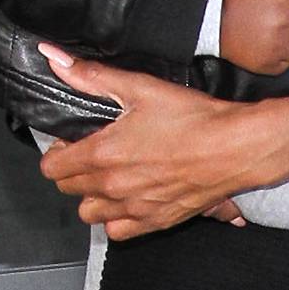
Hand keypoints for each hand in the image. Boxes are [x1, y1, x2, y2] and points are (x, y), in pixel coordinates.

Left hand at [37, 45, 266, 236]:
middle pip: (68, 189)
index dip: (58, 152)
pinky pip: (117, 231)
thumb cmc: (194, 118)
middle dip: (73, 171)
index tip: (72, 142)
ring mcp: (134, 208)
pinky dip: (116, 218)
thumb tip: (53, 57)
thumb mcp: (141, 87)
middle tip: (93, 154)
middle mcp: (114, 187)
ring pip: (89, 214)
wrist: (235, 148)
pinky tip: (128, 199)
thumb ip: (92, 77)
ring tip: (108, 179)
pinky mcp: (155, 221)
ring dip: (91, 197)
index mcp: (103, 154)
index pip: (53, 167)